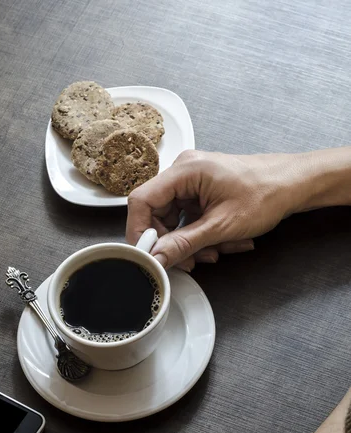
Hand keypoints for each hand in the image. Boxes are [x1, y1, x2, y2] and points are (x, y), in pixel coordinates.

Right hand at [126, 150, 309, 269]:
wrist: (293, 184)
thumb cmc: (266, 193)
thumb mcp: (221, 226)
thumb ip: (185, 243)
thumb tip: (157, 257)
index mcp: (185, 170)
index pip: (142, 200)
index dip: (140, 230)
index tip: (148, 254)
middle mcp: (183, 172)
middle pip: (157, 214)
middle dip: (173, 242)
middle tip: (189, 261)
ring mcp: (192, 183)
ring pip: (174, 221)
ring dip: (192, 242)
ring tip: (216, 251)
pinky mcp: (201, 194)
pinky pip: (189, 220)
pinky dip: (202, 236)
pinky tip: (222, 242)